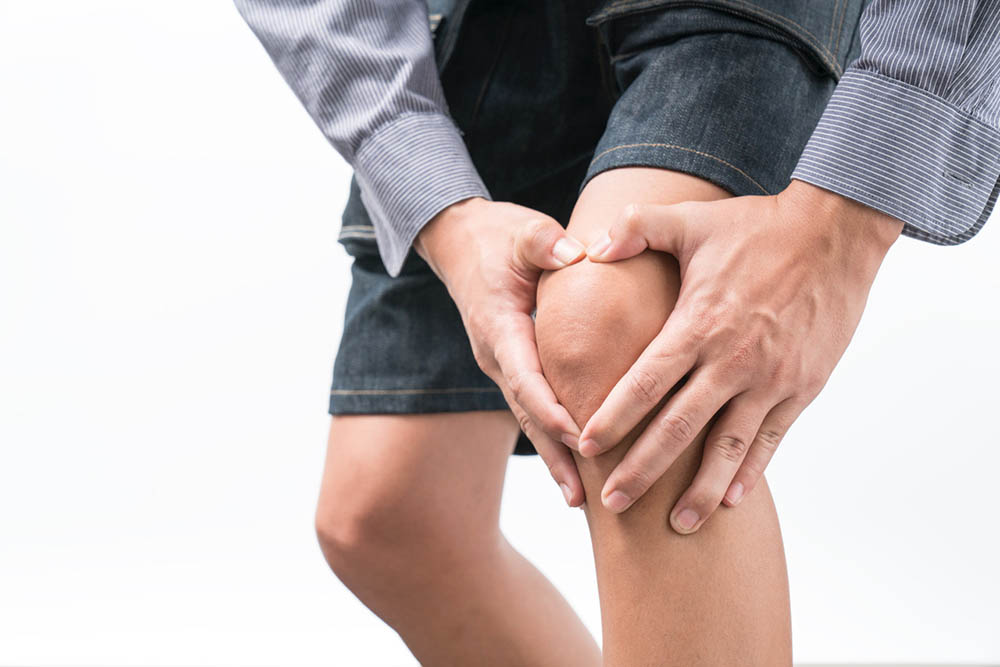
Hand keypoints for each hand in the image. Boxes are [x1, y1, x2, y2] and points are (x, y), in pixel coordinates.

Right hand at [414, 196, 589, 506]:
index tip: (579, 434)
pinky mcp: (512, 364)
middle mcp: (496, 354)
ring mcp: (501, 363)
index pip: (525, 375)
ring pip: (528, 417)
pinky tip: (573, 463)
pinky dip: (551, 436)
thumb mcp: (520, 231)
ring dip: (551, 455)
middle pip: (526, 412)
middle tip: (581, 494)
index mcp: (499, 326)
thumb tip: (571, 254)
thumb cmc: (497, 236)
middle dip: (553, 452)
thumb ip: (542, 241)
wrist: (460, 239)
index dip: (550, 407)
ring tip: (578, 498)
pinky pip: (532, 406)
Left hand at [576, 179, 903, 530]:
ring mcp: (771, 379)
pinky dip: (751, 473)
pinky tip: (732, 501)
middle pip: (678, 428)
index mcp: (699, 324)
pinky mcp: (802, 387)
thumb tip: (590, 247)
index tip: (586, 448)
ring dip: (701, 490)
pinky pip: (772, 440)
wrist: (837, 233)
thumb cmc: (758, 227)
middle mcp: (732, 360)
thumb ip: (637, 228)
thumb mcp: (692, 220)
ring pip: (728, 448)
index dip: (612, 418)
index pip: (644, 383)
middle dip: (641, 470)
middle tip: (612, 503)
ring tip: (676, 525)